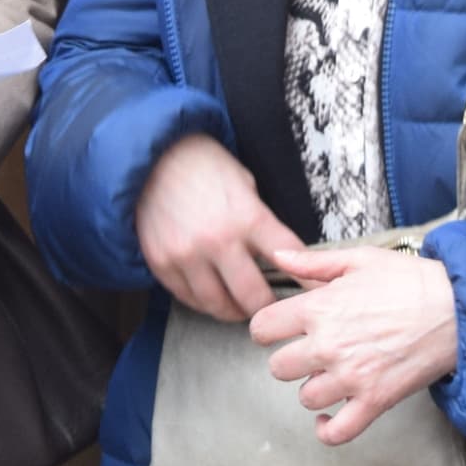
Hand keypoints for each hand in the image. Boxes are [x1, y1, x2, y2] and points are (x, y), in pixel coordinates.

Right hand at [133, 132, 303, 323]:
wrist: (152, 155)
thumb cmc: (203, 165)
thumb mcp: (244, 183)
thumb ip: (260, 221)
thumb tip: (282, 255)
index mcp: (247, 216)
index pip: (288, 259)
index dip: (307, 280)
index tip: (313, 291)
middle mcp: (218, 241)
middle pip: (254, 297)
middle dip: (269, 308)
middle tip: (273, 308)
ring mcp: (187, 255)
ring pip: (219, 305)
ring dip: (235, 311)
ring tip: (242, 306)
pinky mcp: (162, 263)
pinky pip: (188, 298)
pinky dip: (204, 302)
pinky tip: (213, 295)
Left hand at [251, 243, 459, 442]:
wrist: (456, 308)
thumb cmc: (410, 280)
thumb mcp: (360, 260)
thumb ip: (314, 263)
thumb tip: (278, 259)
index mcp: (319, 308)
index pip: (262, 328)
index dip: (268, 328)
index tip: (280, 329)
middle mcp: (328, 346)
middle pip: (279, 367)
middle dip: (290, 359)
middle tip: (311, 351)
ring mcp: (351, 377)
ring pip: (306, 397)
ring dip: (314, 387)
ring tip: (332, 374)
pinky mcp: (375, 401)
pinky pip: (338, 432)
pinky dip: (327, 430)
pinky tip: (327, 418)